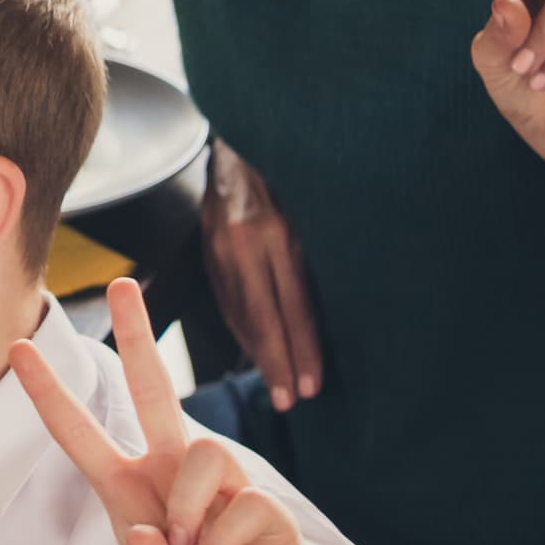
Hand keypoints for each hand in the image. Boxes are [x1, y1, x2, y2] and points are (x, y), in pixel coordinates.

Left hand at [11, 281, 391, 544]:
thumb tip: (141, 530)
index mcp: (133, 490)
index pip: (84, 434)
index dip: (51, 396)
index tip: (18, 350)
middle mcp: (175, 476)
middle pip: (155, 391)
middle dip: (137, 339)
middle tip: (122, 287)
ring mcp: (224, 488)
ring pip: (200, 451)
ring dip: (186, 506)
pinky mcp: (267, 509)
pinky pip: (241, 503)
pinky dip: (219, 540)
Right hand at [203, 141, 324, 410]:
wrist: (237, 142)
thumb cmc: (292, 172)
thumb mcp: (314, 206)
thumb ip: (317, 256)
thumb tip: (337, 315)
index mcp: (274, 233)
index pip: (292, 306)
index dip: (303, 349)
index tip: (314, 386)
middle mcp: (243, 242)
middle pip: (262, 318)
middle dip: (278, 362)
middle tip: (294, 401)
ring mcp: (219, 247)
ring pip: (241, 313)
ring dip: (260, 352)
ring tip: (279, 384)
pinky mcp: (207, 250)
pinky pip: (227, 300)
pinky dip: (244, 329)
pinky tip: (257, 350)